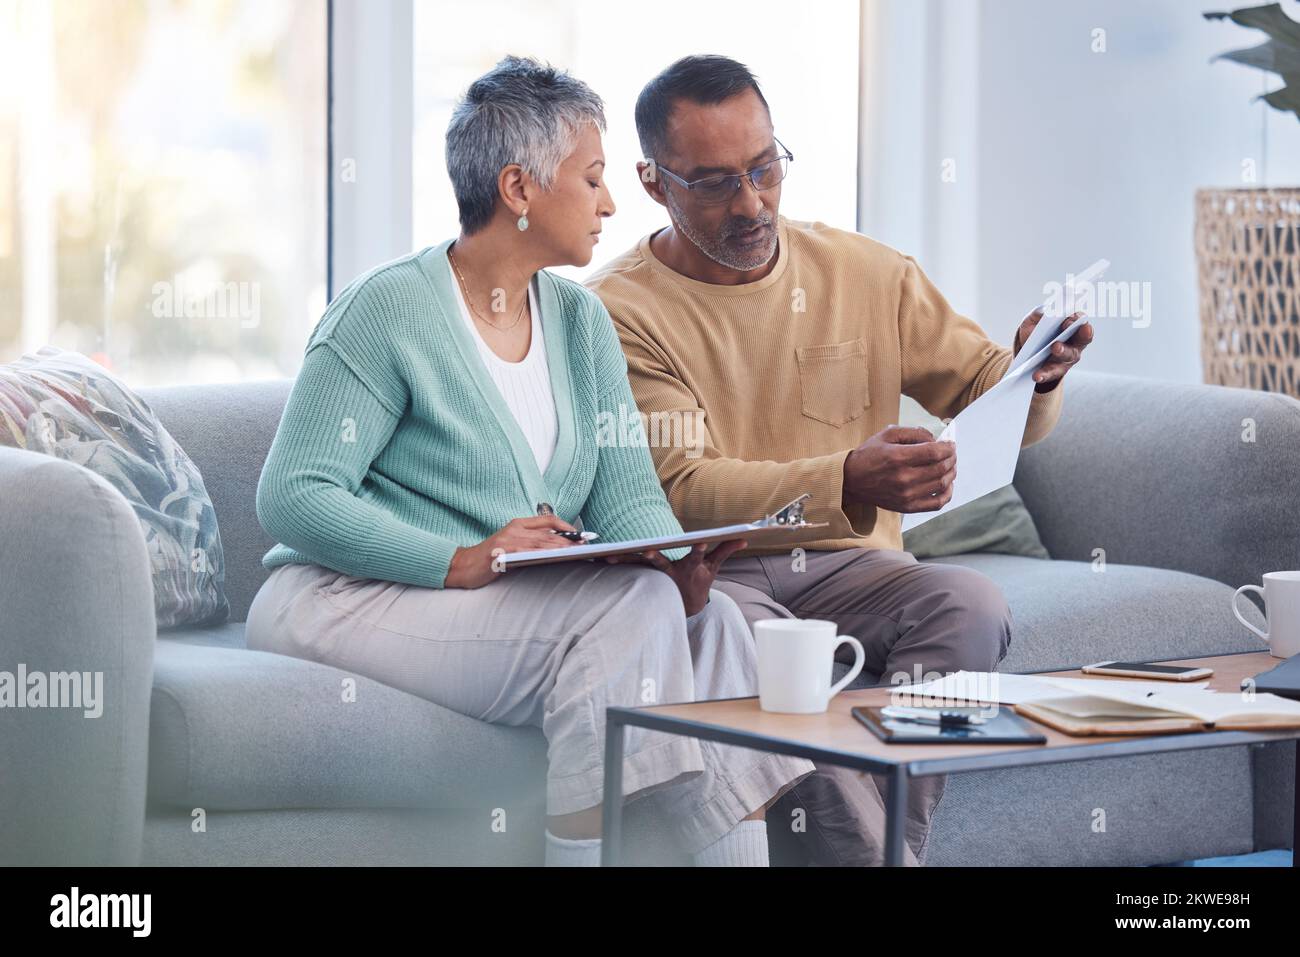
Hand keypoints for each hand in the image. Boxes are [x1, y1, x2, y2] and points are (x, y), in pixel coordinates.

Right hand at [445, 515, 576, 587]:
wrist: (463, 566)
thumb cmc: (489, 558)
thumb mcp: (511, 544)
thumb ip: (531, 542)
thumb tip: (558, 548)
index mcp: (517, 524)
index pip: (548, 520)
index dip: (567, 527)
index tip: (581, 536)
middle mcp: (514, 528)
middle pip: (548, 532)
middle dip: (569, 540)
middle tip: (586, 546)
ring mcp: (507, 540)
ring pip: (540, 542)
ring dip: (560, 547)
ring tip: (576, 552)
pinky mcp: (501, 552)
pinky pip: (526, 552)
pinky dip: (542, 554)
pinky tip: (554, 558)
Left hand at [611, 539, 748, 616]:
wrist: (685, 606)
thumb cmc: (699, 581)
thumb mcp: (714, 567)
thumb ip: (725, 550)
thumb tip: (744, 538)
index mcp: (690, 568)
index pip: (696, 556)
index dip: (698, 549)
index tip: (700, 542)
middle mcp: (671, 572)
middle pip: (661, 562)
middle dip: (654, 556)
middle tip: (646, 550)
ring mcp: (656, 575)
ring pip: (638, 566)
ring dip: (624, 561)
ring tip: (608, 557)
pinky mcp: (643, 576)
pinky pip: (627, 568)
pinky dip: (615, 564)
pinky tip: (599, 559)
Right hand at [843, 426, 955, 512]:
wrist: (851, 481)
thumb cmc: (868, 456)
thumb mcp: (886, 435)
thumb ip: (913, 432)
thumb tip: (935, 439)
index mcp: (898, 457)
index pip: (934, 453)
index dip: (948, 448)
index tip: (950, 444)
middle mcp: (904, 478)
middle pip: (941, 468)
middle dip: (951, 458)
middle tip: (951, 453)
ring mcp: (906, 495)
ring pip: (941, 484)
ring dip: (951, 473)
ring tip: (950, 466)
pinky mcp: (907, 507)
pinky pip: (936, 503)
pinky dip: (947, 494)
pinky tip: (947, 484)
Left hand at [1013, 307, 1093, 392]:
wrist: (1027, 349)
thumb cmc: (1036, 329)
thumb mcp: (1034, 319)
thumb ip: (1039, 313)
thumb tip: (1047, 311)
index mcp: (1073, 324)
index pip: (1081, 321)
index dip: (1076, 321)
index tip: (1066, 322)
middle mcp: (1076, 341)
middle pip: (1080, 341)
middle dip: (1071, 339)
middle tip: (1057, 344)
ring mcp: (1068, 357)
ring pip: (1067, 357)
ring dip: (1060, 355)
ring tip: (1051, 352)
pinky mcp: (1057, 370)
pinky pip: (1052, 373)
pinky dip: (1044, 374)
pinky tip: (1036, 375)